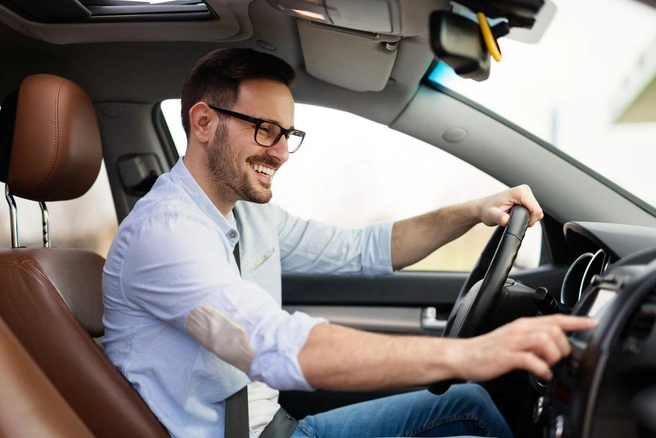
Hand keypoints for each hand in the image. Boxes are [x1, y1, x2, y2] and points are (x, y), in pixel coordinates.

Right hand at [452, 315, 597, 381]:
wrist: (463, 355)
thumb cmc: (488, 350)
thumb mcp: (514, 340)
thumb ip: (533, 341)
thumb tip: (555, 347)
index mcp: (523, 325)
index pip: (555, 318)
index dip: (576, 321)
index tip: (593, 323)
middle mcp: (519, 330)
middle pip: (554, 330)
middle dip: (564, 346)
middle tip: (560, 359)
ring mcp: (512, 343)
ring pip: (545, 341)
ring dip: (554, 356)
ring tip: (549, 366)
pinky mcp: (505, 357)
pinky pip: (531, 360)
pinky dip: (542, 369)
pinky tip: (542, 374)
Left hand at [478, 185, 542, 226]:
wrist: (483, 207)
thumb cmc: (487, 210)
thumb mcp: (492, 216)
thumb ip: (500, 218)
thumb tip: (506, 220)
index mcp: (519, 192)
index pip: (536, 209)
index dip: (531, 220)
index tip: (520, 224)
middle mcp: (524, 190)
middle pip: (538, 210)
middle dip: (529, 219)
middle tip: (514, 220)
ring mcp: (526, 192)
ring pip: (537, 210)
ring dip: (528, 217)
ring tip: (513, 216)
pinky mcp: (526, 197)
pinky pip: (534, 209)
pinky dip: (527, 215)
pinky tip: (516, 214)